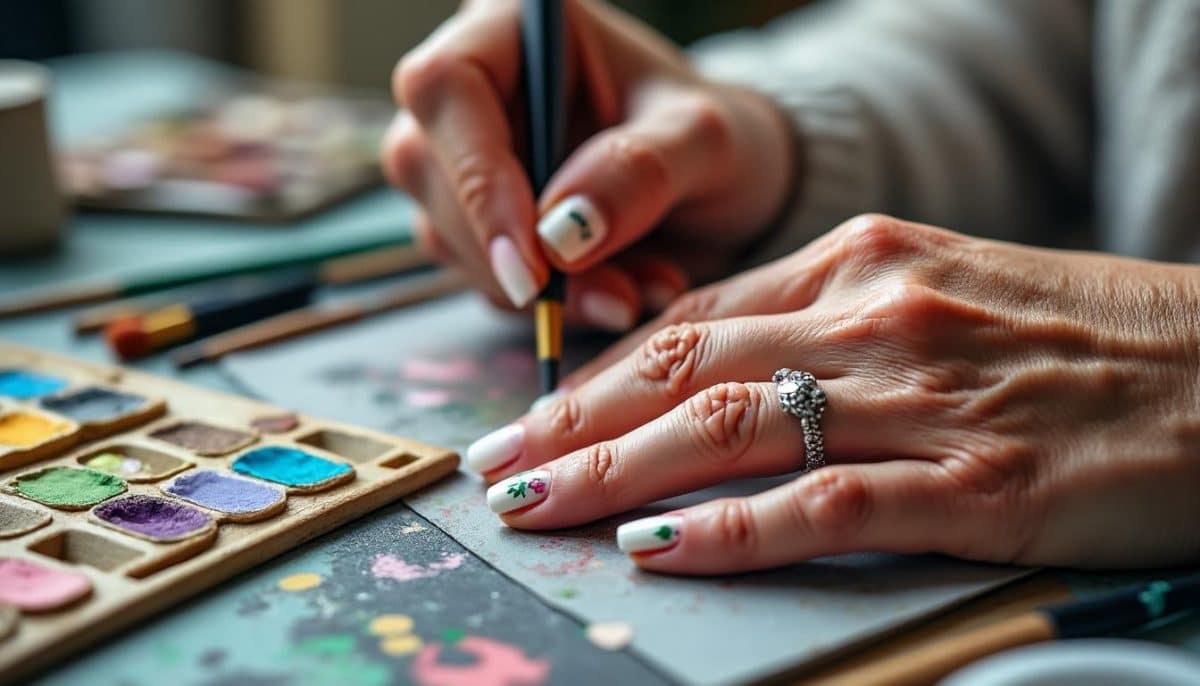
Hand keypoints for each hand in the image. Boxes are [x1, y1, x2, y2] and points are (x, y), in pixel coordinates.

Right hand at [382, 0, 793, 329]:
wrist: (722, 188)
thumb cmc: (714, 137)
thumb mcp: (705, 141)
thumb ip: (641, 170)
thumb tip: (560, 232)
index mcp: (516, 30)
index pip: (448, 87)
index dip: (477, 176)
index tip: (535, 260)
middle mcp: (476, 86)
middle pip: (427, 168)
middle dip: (514, 252)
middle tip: (610, 296)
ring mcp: (466, 157)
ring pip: (446, 233)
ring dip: (539, 289)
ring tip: (634, 291)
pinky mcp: (476, 220)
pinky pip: (481, 276)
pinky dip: (548, 304)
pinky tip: (617, 293)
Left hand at [469, 214, 1199, 573]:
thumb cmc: (1082, 337)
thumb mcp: (940, 290)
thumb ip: (828, 319)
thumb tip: (718, 365)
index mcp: (865, 260)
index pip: (695, 319)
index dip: (598, 374)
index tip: (532, 415)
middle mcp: (879, 313)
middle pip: (688, 368)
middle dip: (574, 421)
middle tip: (496, 467)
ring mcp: (926, 394)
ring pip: (734, 427)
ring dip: (618, 471)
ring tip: (537, 505)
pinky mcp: (980, 477)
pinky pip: (827, 502)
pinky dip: (735, 527)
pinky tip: (662, 544)